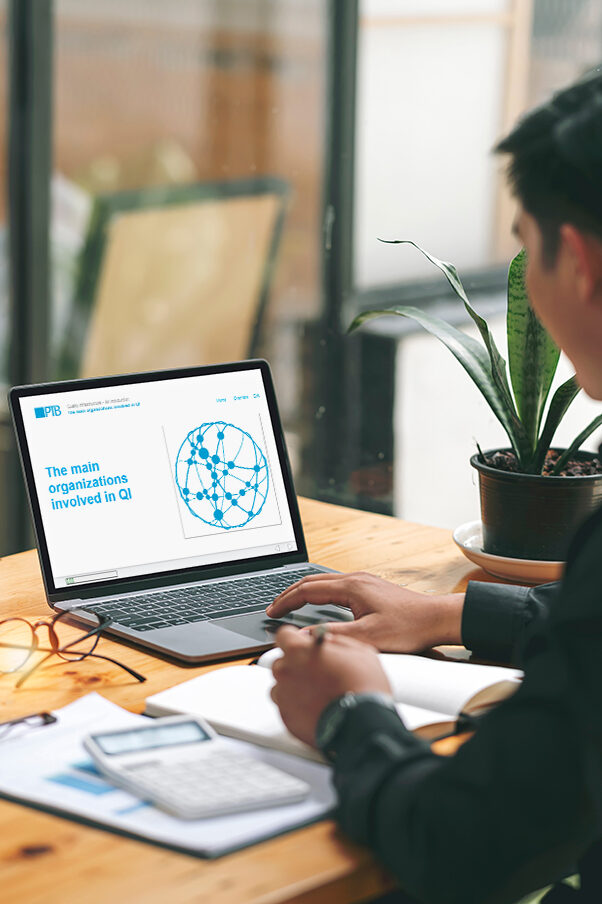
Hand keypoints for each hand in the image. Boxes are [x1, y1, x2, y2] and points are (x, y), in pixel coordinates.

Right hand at [266, 572, 463, 652]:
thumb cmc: (408, 628)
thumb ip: (333, 637)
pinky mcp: (370, 588)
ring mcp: (363, 581)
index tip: (272, 613)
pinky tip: (318, 605)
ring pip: (324, 582)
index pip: (307, 590)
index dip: (286, 601)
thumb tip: (303, 638)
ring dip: (304, 592)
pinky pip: (336, 586)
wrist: (436, 618)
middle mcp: (355, 579)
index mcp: (351, 586)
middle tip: (274, 609)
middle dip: (289, 594)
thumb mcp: (367, 638)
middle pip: (312, 581)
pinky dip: (319, 594)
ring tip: (289, 606)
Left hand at [270, 626, 390, 746]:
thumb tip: (328, 642)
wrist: (363, 725)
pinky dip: (298, 708)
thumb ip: (336, 642)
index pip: (284, 635)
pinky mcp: (287, 719)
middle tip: (317, 672)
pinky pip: (287, 708)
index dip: (295, 640)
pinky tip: (318, 708)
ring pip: (281, 687)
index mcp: (299, 651)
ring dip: (294, 687)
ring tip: (318, 694)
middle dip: (296, 665)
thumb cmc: (362, 687)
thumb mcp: (358, 651)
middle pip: (282, 662)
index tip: (303, 645)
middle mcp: (286, 672)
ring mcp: (284, 697)